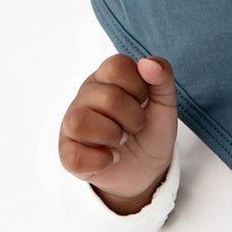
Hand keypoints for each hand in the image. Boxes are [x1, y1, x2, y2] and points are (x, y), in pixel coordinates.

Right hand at [58, 53, 177, 212]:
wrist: (147, 168)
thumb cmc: (150, 130)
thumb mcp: (164, 102)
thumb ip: (162, 76)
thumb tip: (147, 63)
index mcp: (105, 78)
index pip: (116, 66)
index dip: (138, 87)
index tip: (143, 102)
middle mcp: (84, 97)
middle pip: (106, 97)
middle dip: (133, 117)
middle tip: (135, 127)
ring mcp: (72, 124)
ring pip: (79, 122)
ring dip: (111, 135)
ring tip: (120, 140)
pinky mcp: (67, 153)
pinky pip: (76, 156)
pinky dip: (102, 160)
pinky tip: (111, 158)